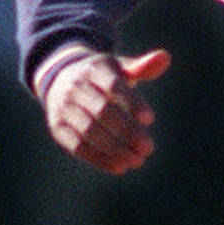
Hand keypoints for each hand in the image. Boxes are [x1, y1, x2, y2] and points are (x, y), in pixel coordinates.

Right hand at [41, 49, 171, 174]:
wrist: (60, 78)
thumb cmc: (101, 76)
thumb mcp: (119, 67)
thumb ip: (141, 67)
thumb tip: (165, 58)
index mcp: (94, 69)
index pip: (113, 86)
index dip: (132, 103)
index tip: (150, 119)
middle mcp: (75, 88)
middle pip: (102, 111)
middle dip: (127, 131)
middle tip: (148, 147)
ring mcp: (63, 109)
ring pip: (89, 132)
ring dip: (114, 149)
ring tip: (137, 160)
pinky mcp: (58, 129)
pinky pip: (78, 146)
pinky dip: (99, 159)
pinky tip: (120, 167)